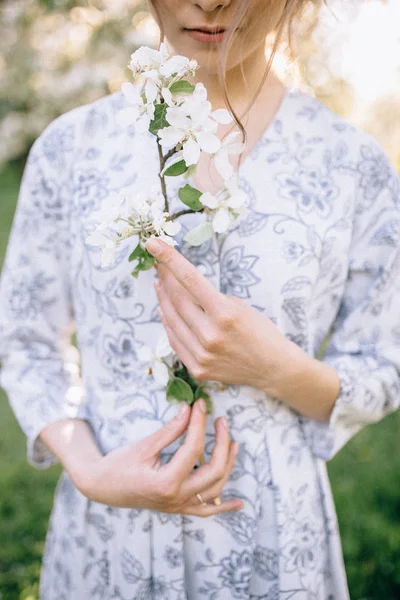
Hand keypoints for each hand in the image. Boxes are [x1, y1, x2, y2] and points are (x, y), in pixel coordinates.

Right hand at [78, 400, 242, 515]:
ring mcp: (178, 506)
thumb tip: (190, 409)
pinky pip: (206, 511)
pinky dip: (224, 507)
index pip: (193, 449)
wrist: (101, 487)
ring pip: (215, 490)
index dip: (199, 423)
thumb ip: (171, 430)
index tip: (201, 405)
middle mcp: (176, 498)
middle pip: (213, 471)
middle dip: (222, 443)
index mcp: (165, 483)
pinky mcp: (178, 508)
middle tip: (222, 420)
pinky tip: (240, 502)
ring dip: (227, 466)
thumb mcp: (144, 446)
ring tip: (233, 443)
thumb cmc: (119, 464)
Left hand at [145, 237, 295, 393]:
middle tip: (158, 263)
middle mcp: (210, 335)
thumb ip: (210, 298)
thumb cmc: (260, 331)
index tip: (153, 243)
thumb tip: (181, 286)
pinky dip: (168, 323)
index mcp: (225, 313)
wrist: (273, 368)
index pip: (190, 279)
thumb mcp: (240, 306)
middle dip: (165, 277)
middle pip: (177, 299)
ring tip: (159, 284)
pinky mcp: (197, 368)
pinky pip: (175, 341)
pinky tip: (165, 310)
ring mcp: (202, 355)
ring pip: (172, 320)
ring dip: (163, 299)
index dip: (169, 259)